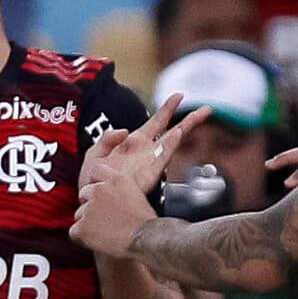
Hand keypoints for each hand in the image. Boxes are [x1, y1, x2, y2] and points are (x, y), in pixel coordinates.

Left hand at [78, 94, 212, 193]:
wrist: (91, 202)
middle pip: (173, 131)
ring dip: (188, 127)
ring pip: (174, 141)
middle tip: (207, 108)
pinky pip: (162, 156)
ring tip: (203, 114)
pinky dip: (171, 144)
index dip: (167, 109)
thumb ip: (106, 139)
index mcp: (134, 143)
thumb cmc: (92, 182)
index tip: (179, 96)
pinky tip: (178, 133)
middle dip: (189, 119)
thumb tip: (125, 131)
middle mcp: (146, 151)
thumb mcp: (94, 154)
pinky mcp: (149, 174)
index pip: (155, 122)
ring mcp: (150, 162)